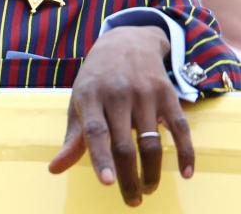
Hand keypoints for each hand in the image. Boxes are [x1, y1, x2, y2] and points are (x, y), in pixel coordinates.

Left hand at [48, 26, 193, 206]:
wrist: (127, 42)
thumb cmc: (97, 79)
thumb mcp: (79, 100)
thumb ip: (73, 137)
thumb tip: (55, 169)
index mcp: (90, 95)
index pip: (96, 131)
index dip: (101, 158)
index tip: (109, 183)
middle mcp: (117, 93)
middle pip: (125, 144)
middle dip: (129, 178)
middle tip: (132, 200)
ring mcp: (144, 93)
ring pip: (152, 142)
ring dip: (153, 172)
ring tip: (148, 188)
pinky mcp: (168, 94)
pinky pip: (180, 128)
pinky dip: (185, 152)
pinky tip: (185, 174)